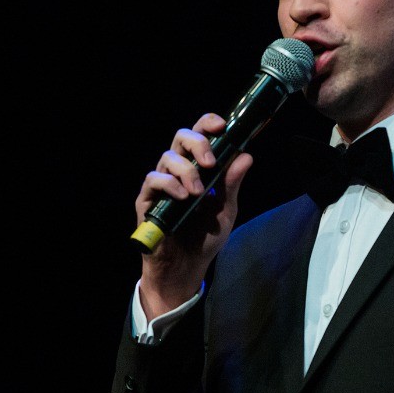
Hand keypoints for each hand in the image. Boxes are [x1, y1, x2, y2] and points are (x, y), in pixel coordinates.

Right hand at [136, 112, 252, 316]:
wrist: (186, 268)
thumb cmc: (205, 237)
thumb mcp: (226, 211)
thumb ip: (232, 184)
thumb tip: (246, 156)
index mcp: (199, 168)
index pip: (200, 135)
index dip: (208, 124)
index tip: (221, 126)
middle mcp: (178, 170)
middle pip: (181, 137)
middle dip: (197, 143)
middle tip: (210, 162)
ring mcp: (162, 184)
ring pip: (167, 157)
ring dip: (186, 170)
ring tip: (198, 192)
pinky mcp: (148, 200)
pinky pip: (153, 180)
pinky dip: (169, 184)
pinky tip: (183, 196)